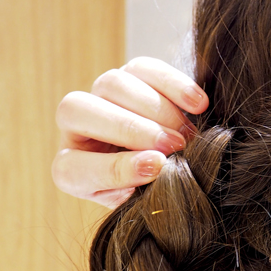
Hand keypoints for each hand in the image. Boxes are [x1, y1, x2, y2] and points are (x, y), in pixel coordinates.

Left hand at [52, 57, 208, 207]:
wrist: (177, 167)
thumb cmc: (157, 193)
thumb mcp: (146, 203)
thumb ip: (147, 192)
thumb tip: (162, 168)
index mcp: (71, 170)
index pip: (73, 167)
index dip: (116, 168)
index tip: (158, 168)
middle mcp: (77, 127)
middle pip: (79, 110)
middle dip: (130, 128)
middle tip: (175, 146)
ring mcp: (101, 95)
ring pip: (113, 83)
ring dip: (155, 108)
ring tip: (188, 134)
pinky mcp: (131, 74)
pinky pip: (145, 67)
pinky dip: (174, 84)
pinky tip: (199, 105)